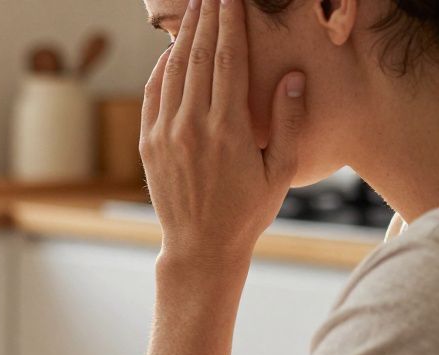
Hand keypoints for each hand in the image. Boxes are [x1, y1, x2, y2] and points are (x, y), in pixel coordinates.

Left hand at [140, 0, 306, 272]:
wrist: (200, 246)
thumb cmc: (247, 211)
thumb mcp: (280, 171)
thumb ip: (287, 122)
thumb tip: (291, 76)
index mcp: (228, 129)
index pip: (229, 60)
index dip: (230, 23)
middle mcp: (191, 126)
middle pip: (199, 56)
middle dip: (206, 19)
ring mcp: (164, 134)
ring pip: (172, 72)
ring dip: (184, 37)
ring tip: (194, 10)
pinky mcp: (147, 143)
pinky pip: (152, 95)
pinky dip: (161, 68)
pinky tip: (170, 51)